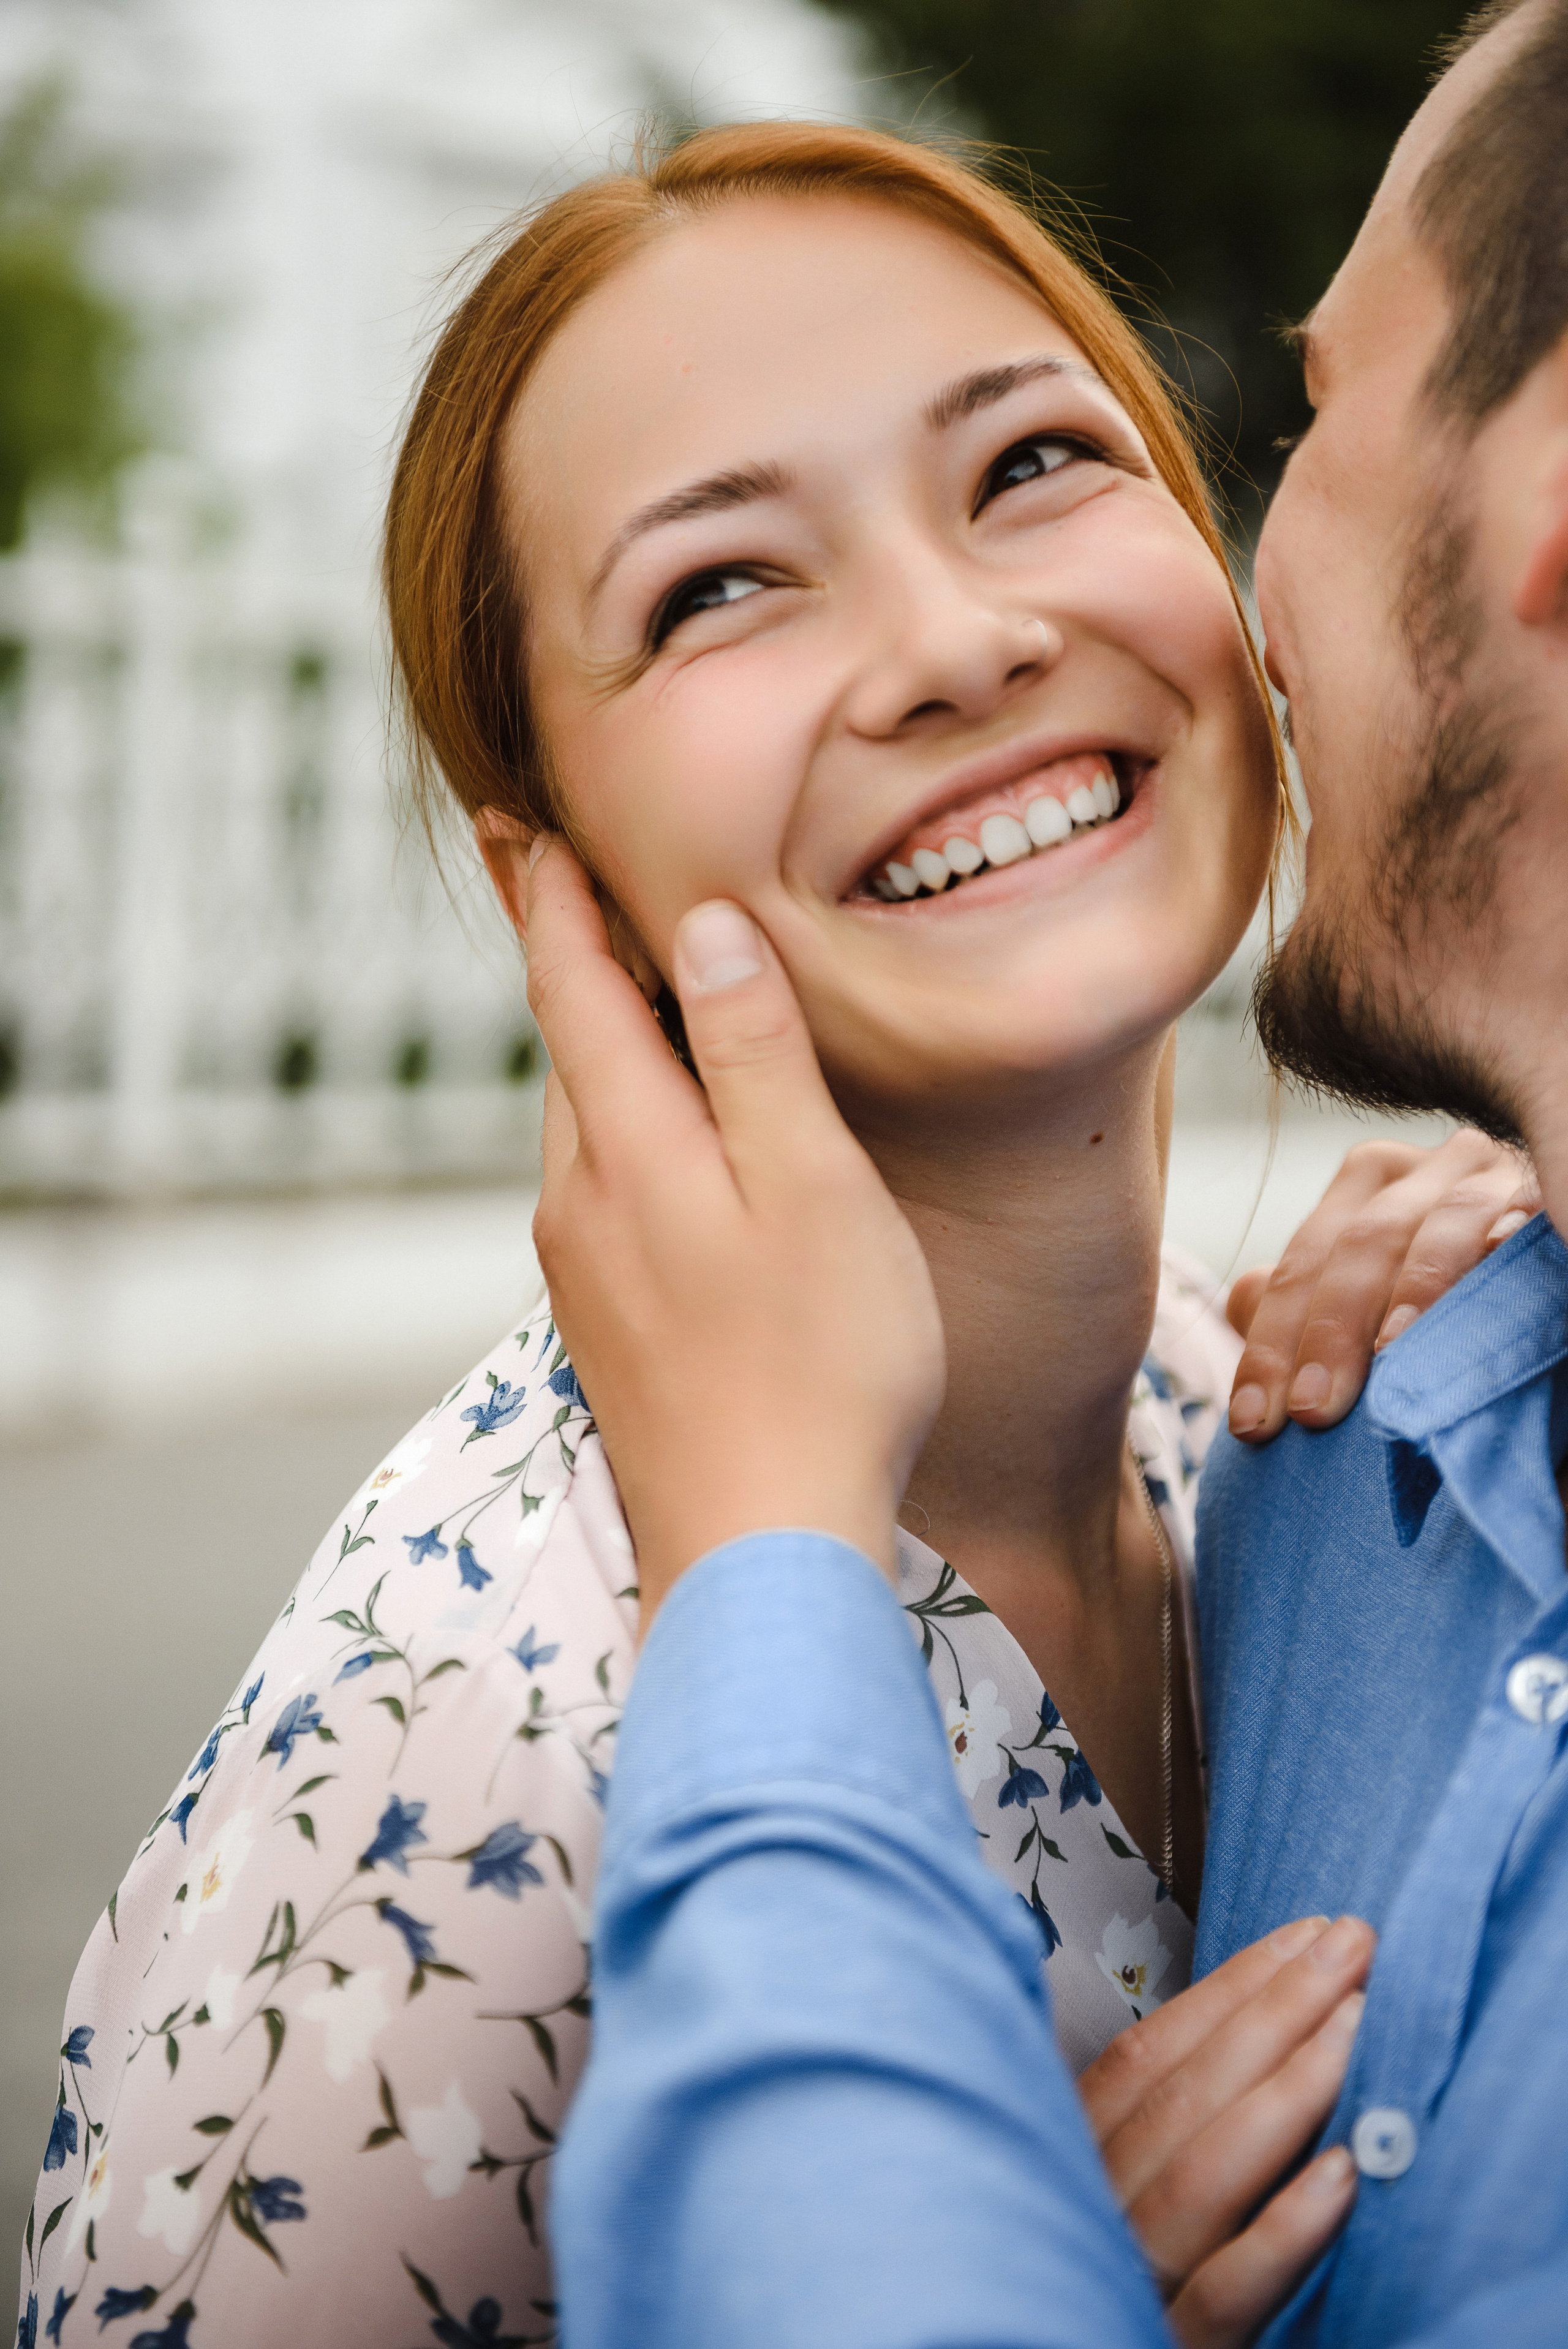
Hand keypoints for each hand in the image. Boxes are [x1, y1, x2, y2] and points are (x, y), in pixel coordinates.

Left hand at [524, 840, 943, 1616]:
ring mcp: (586, 1274)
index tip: (528, 825)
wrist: (760, 1555)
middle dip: (566, 960)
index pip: (572, 990)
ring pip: (585, 1125)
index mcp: (628, 1151)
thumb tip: (705, 927)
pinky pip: (604, 1189)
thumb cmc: (823, 1368)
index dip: (555, 902)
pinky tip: (664, 1143)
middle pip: (567, 1051)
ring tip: (618, 990)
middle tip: (556, 878)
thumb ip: (755, 1054)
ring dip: (598, 1047)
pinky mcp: (608, 1330)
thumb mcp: (814, 1188)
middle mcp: (582, 1204)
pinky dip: (624, 1128)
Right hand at [1079, 1913, 1375, 2348]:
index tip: (1307, 1934)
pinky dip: (1286, 2228)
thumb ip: (1154, 2113)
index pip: (1147, 2053)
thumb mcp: (1111, 2175)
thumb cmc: (1117, 2261)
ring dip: (1289, 2090)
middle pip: (1183, 2095)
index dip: (1229, 1988)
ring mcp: (1130, 2278)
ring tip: (1359, 2024)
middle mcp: (1093, 2207)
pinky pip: (1230, 2290)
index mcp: (1073, 2155)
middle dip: (1276, 2007)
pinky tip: (1346, 2173)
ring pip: (1204, 2174)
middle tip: (1354, 1945)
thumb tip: (1248, 2020)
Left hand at [1226, 1130, 1536, 1441]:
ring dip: (1413, 1295)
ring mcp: (1494, 1178)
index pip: (1306, 1259)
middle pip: (1363, 1243)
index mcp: (1373, 1179)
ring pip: (1440, 1228)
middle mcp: (1430, 1167)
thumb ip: (1303, 1296)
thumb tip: (1242, 1299)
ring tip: (1388, 1360)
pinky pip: (1519, 1230)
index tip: (1252, 1421)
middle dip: (1330, 1330)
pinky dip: (1494, 1268)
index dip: (1271, 1342)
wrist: (1541, 1274)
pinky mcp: (1545, 1201)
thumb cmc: (1440, 1291)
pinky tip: (1475, 1312)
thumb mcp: (1367, 1285)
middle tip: (1311, 1410)